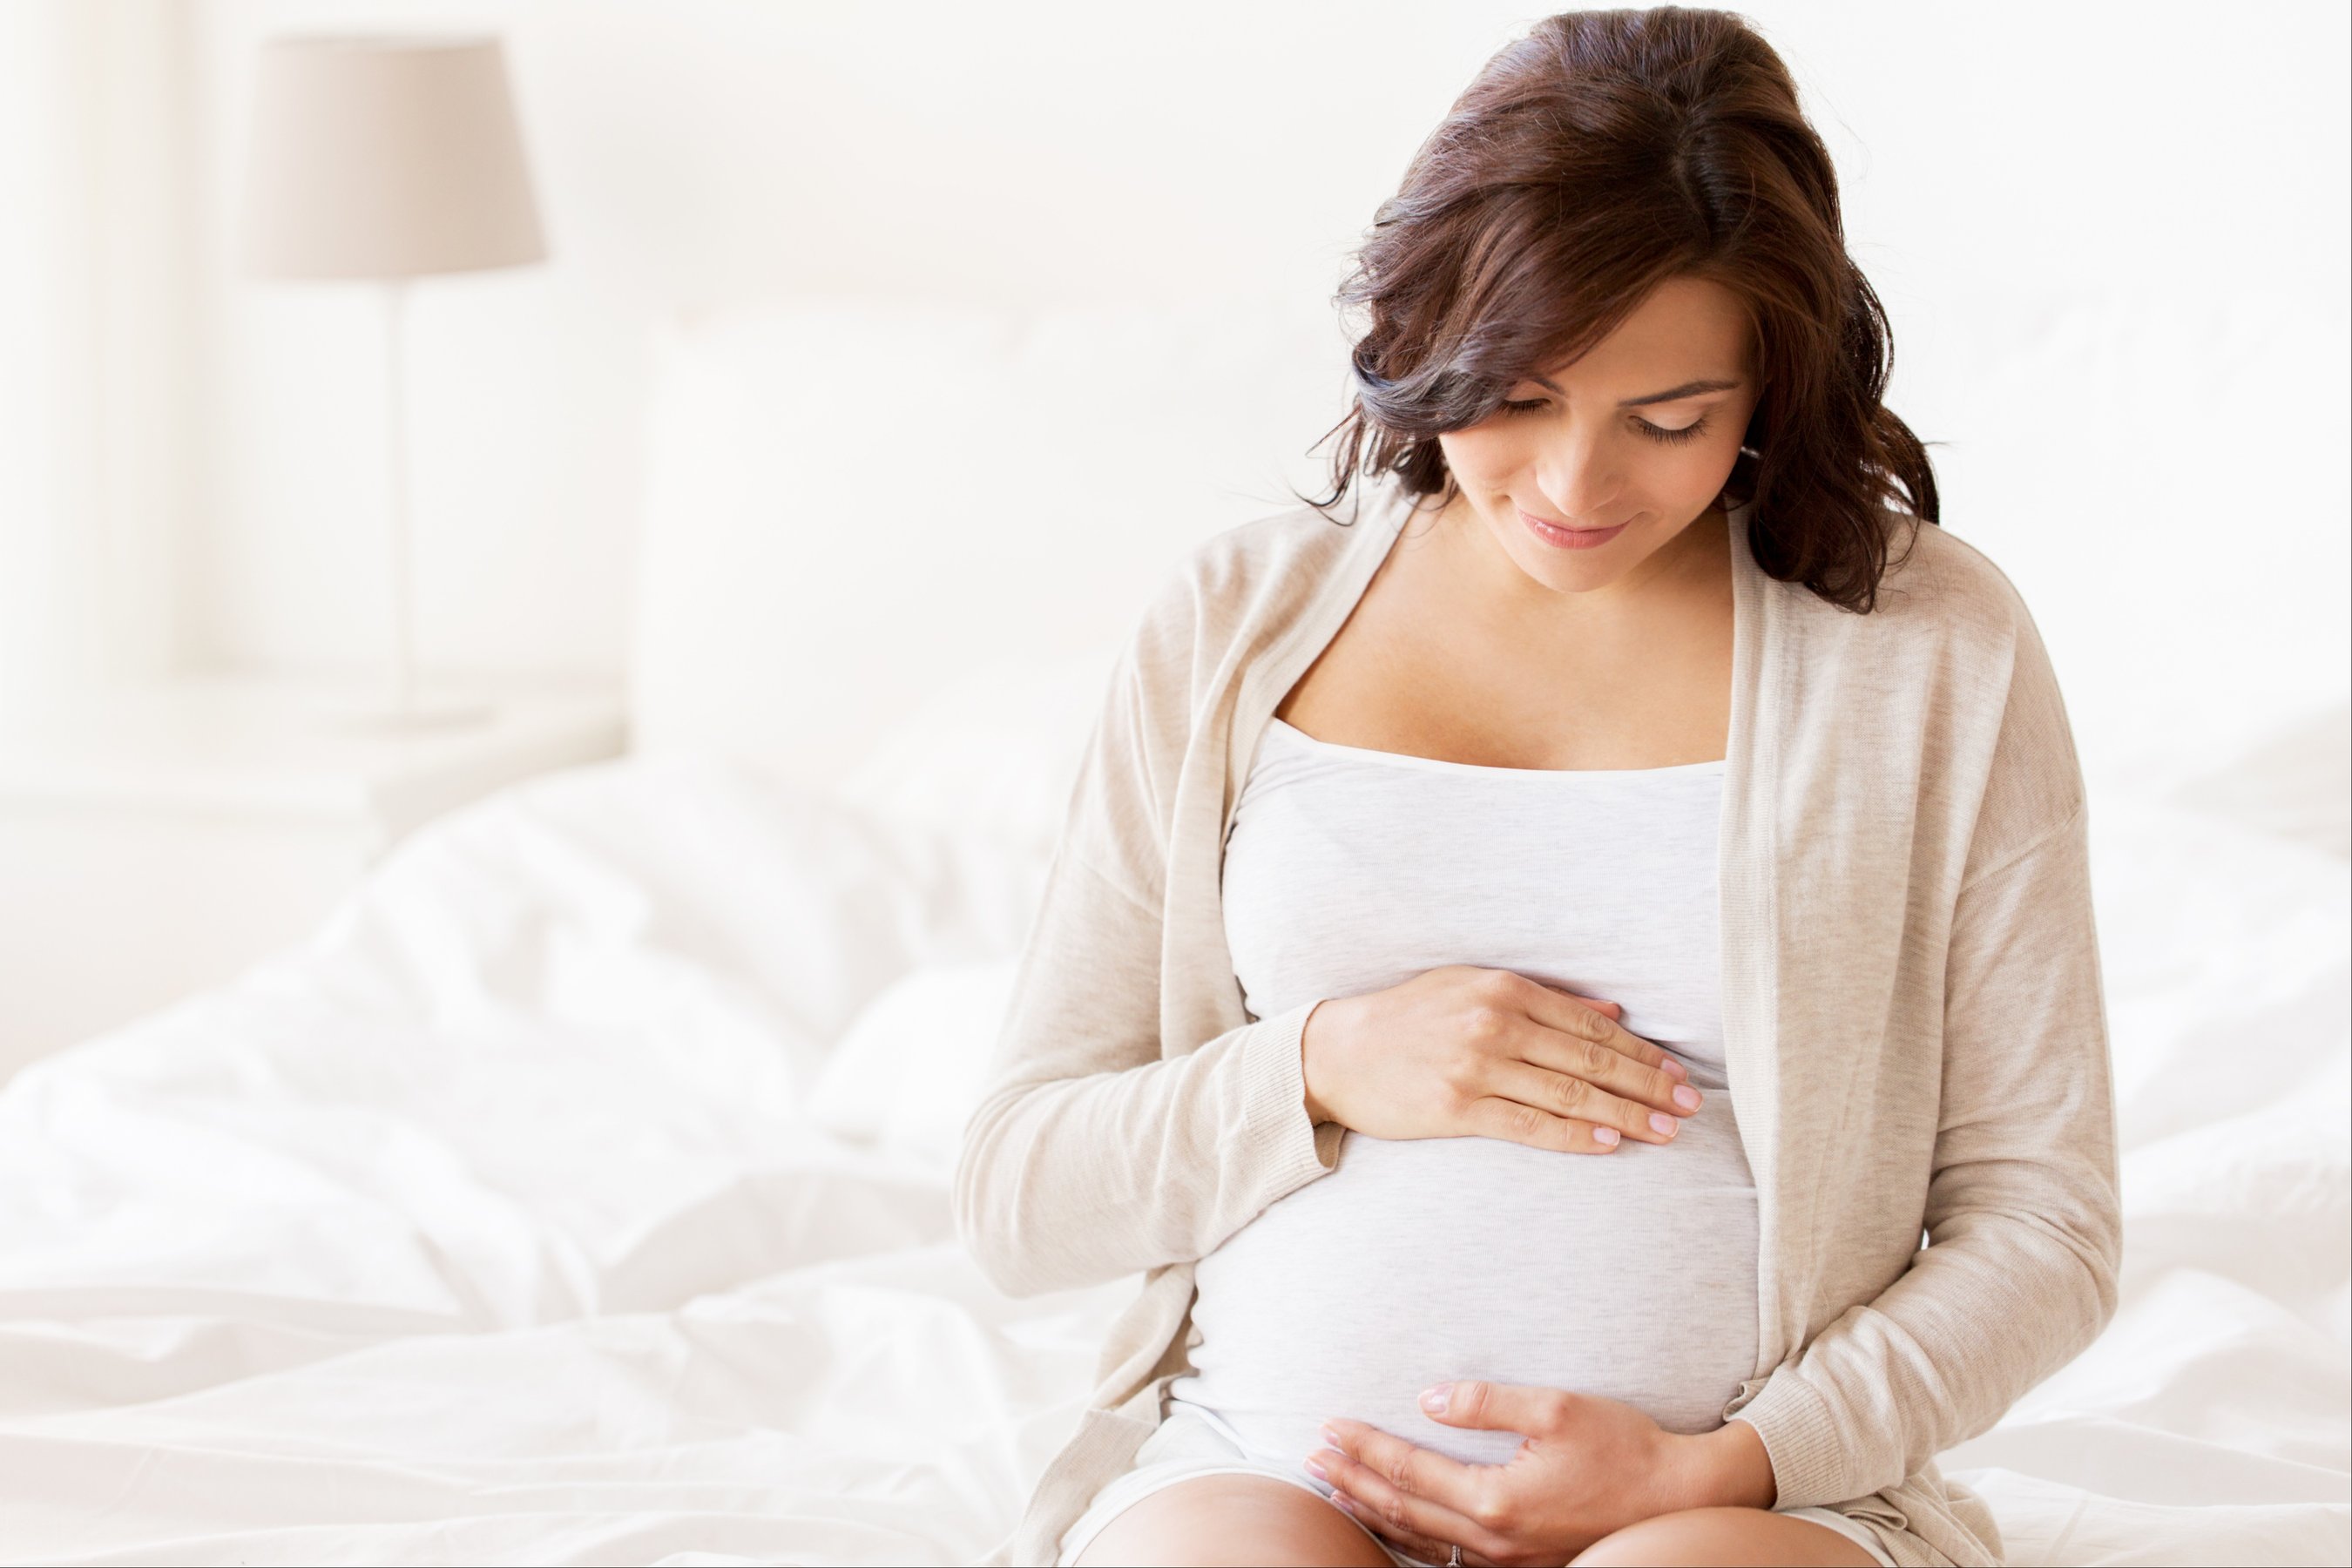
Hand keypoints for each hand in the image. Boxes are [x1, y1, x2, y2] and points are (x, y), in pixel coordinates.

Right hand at [1300, 967, 1701, 1155]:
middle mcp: (1495, 1023)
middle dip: (1647, 1084)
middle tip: (1689, 1106)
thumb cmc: (1407, 1019)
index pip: (1590, 1025)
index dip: (1640, 1052)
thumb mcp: (1470, 988)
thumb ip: (1541, 1000)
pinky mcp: (1457, 1107)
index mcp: (1504, 989)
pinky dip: (1574, 1134)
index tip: (1676, 1074)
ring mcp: (1476, 1066)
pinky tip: (1609, 1143)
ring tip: (1665, 1131)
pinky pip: (1530, 1125)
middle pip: (1590, 1058)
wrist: (1337, 1051)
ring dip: (1625, 1113)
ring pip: (1569, 1092)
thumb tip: (1610, 1014)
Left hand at [1307, 1380, 1772, 1566]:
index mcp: (1497, 1499)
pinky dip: (1412, 1538)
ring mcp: (1507, 1560)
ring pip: (1421, 1541)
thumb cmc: (1623, 1447)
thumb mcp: (1556, 1408)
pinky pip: (1449, 1557)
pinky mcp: (1523, 1565)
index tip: (1330, 1425)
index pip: (1409, 1470)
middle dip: (1354, 1480)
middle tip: (1311, 1456)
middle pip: (1403, 1510)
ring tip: (1336, 1490)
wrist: (1679, 1498)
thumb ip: (1487, 1403)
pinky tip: (1396, 1524)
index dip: (1365, 1447)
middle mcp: (1494, 1539)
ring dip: (1374, 1512)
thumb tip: (1428, 1398)